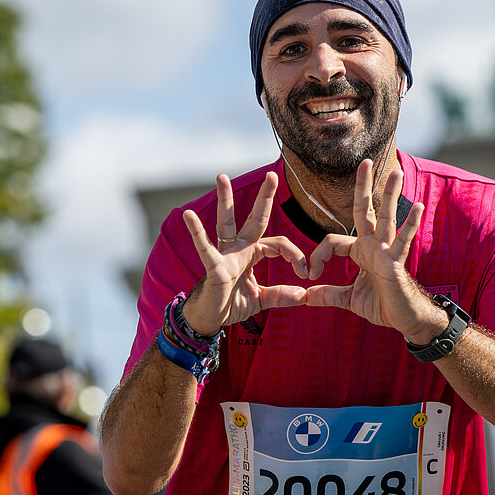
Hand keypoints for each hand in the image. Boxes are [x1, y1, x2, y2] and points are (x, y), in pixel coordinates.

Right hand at [182, 171, 307, 334]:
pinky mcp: (213, 267)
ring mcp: (225, 255)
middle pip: (255, 219)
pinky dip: (197, 232)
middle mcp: (239, 249)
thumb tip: (303, 295)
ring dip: (225, 200)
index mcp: (252, 254)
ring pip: (226, 222)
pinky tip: (189, 215)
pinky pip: (206, 248)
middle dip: (264, 197)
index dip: (295, 255)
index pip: (278, 244)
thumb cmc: (231, 304)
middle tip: (272, 174)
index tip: (305, 272)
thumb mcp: (261, 299)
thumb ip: (281, 295)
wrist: (209, 320)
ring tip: (222, 177)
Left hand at [305, 160, 430, 337]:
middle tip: (365, 161)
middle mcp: (373, 245)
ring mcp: (386, 251)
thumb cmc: (382, 305)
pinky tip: (418, 207)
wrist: (405, 319)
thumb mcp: (348, 299)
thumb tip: (305, 296)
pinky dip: (410, 224)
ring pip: (386, 218)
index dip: (318, 255)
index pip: (332, 241)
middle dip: (363, 187)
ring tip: (396, 172)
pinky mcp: (397, 262)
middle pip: (365, 210)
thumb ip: (328, 294)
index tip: (311, 274)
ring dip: (390, 195)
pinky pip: (403, 240)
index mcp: (360, 252)